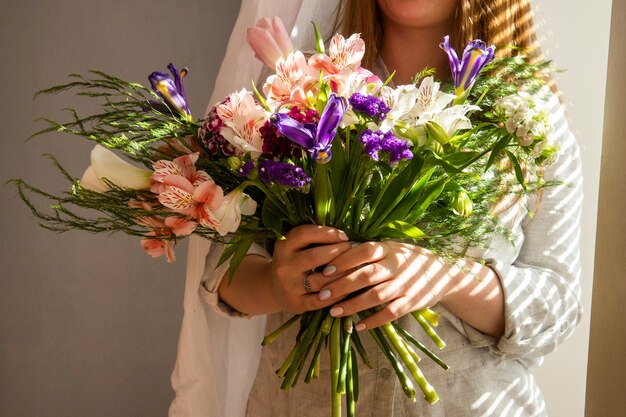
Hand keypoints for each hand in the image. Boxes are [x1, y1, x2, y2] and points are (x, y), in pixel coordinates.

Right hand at [269, 225, 351, 312]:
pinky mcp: (296, 304)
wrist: (272, 288)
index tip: (345, 236)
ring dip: (342, 274)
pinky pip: (321, 301)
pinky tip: (349, 288)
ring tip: (356, 268)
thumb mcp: (295, 246)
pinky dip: (337, 294)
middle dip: (337, 252)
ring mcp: (289, 286)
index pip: (305, 234)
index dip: (327, 233)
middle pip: (314, 256)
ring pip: (320, 280)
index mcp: (283, 246)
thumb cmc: (293, 261)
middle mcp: (284, 266)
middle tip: (353, 250)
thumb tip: (346, 236)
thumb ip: (314, 239)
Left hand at [305, 241, 456, 329]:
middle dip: (342, 285)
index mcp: (388, 249)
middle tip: (322, 294)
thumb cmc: (407, 258)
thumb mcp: (390, 248)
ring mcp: (405, 284)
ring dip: (353, 304)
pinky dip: (374, 320)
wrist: (443, 271)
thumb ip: (368, 252)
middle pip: (366, 275)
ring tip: (334, 311)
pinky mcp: (412, 302)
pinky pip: (391, 313)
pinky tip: (358, 326)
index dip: (344, 260)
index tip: (325, 269)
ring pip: (376, 296)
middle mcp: (396, 266)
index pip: (364, 251)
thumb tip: (335, 252)